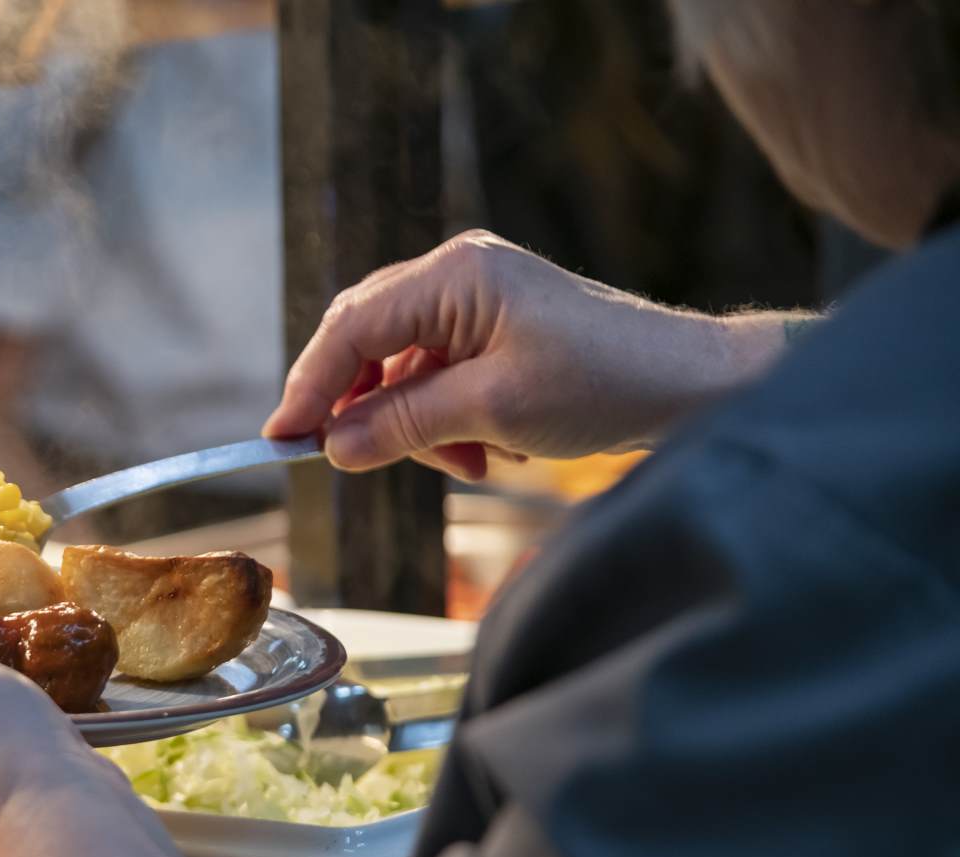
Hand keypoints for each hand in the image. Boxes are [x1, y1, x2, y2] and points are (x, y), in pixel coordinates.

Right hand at [263, 230, 798, 480]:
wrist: (691, 385)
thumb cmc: (604, 383)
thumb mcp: (492, 412)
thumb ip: (403, 425)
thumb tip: (333, 448)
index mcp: (455, 275)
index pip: (352, 327)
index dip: (310, 386)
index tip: (282, 439)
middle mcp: (458, 275)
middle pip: (367, 339)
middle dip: (360, 407)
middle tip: (346, 459)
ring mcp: (477, 300)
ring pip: (400, 367)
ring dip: (412, 425)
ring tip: (462, 464)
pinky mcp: (495, 330)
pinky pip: (436, 376)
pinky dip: (443, 421)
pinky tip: (481, 453)